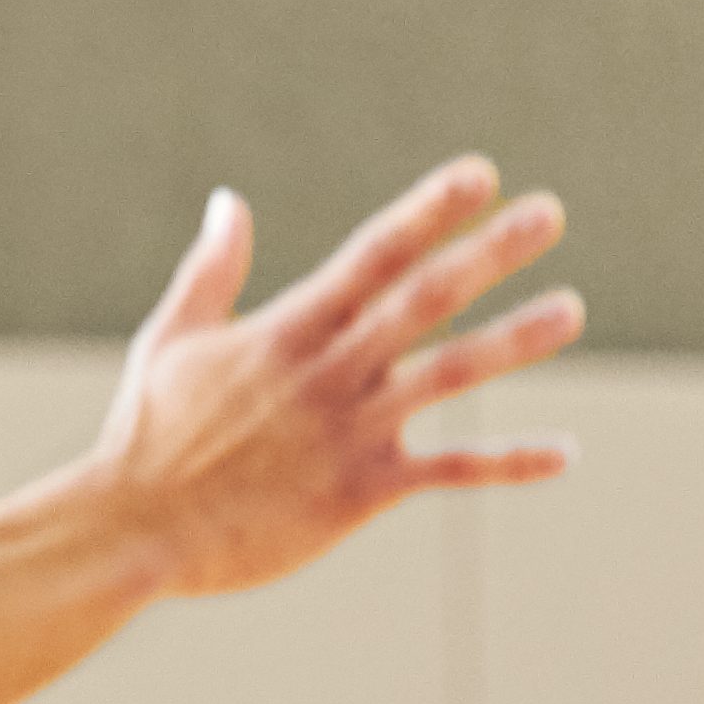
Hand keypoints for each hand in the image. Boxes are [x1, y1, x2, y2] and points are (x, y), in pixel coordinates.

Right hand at [95, 158, 582, 600]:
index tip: (482, 176)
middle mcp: (329, 370)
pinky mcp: (361, 489)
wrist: (133, 527)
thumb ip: (210, 270)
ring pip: (451, 373)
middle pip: (426, 298)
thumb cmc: (145, 435)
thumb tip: (227, 201)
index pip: (373, 253)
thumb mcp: (170, 339)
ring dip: (515, 339)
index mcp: (287, 329)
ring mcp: (350, 429)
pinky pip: (450, 470)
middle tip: (550, 214)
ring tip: (571, 310)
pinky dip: (509, 462)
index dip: (430, 211)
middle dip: (491, 252)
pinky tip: (564, 452)